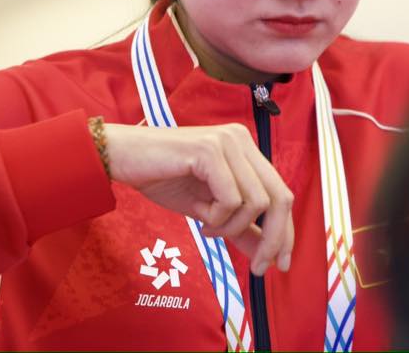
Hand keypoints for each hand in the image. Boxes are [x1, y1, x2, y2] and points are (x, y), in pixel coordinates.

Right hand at [103, 122, 293, 275]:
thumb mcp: (207, 208)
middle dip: (273, 239)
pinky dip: (217, 217)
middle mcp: (241, 140)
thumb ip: (239, 225)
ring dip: (232, 227)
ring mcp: (227, 142)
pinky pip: (231, 199)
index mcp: (245, 149)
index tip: (280, 264)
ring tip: (207, 226)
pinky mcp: (210, 150)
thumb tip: (266, 252)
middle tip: (259, 267)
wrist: (122, 158)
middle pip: (279, 198)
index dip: (285, 232)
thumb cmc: (161, 178)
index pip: (281, 193)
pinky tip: (198, 214)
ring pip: (255, 202)